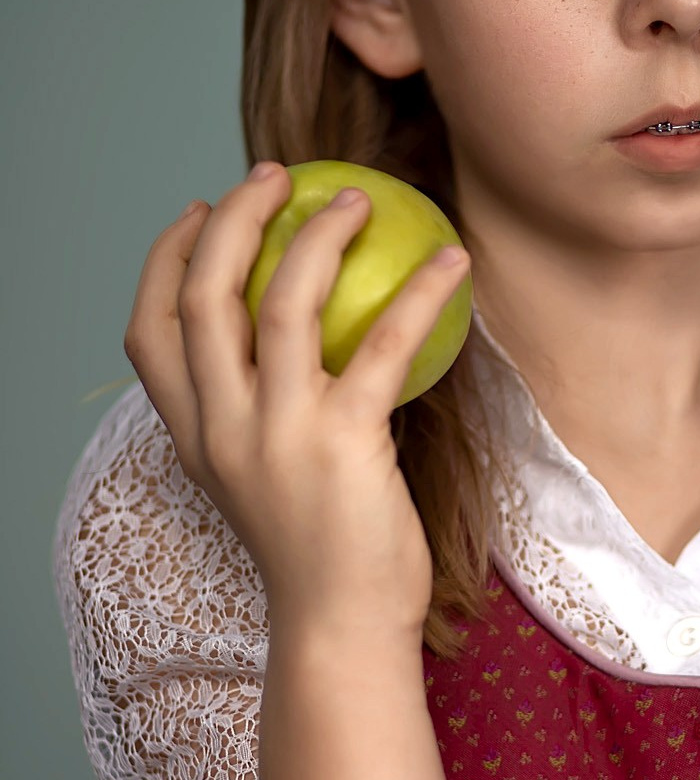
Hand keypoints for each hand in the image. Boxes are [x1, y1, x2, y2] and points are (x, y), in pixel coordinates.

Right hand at [123, 160, 471, 639]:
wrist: (343, 622)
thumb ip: (261, 403)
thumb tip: (303, 319)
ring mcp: (278, 436)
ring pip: (283, 305)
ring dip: (320, 237)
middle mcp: (222, 429)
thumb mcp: (262, 469)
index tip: (202, 208)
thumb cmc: (317, 537)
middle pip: (205, 298)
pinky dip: (420, 292)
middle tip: (277, 174)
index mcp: (195, 434)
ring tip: (359, 199)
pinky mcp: (344, 444)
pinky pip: (382, 344)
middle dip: (235, 221)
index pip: (149, 330)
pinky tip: (452, 261)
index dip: (166, 258)